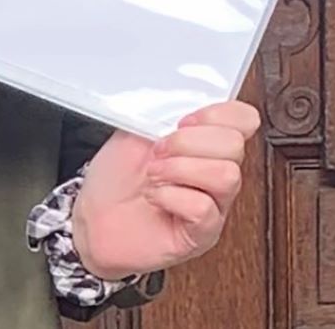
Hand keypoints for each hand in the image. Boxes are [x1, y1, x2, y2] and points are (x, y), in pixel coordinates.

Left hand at [71, 101, 260, 279]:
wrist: (91, 219)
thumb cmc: (114, 179)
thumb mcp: (135, 130)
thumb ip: (165, 113)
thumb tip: (186, 98)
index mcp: (205, 144)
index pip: (243, 120)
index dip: (217, 114)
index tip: (182, 121)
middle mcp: (215, 174)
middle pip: (235, 145)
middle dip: (188, 142)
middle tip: (158, 151)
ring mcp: (214, 207)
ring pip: (227, 176)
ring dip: (180, 169)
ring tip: (154, 174)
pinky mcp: (202, 236)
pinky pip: (203, 208)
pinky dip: (171, 196)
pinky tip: (154, 197)